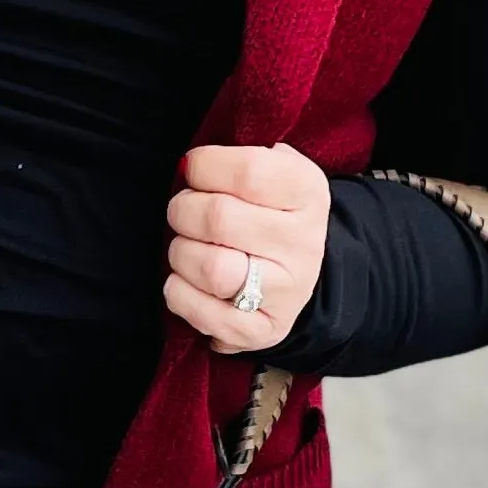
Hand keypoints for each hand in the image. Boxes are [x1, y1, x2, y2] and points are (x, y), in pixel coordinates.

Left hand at [165, 144, 331, 355]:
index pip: (248, 171)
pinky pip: (201, 311)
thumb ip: (246, 157)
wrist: (304, 277)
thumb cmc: (273, 215)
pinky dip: (179, 293)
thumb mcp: (279, 173)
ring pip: (211, 268)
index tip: (196, 171)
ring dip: (181, 253)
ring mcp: (285, 292)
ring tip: (186, 247)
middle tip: (183, 211)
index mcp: (308, 195)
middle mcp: (302, 244)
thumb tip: (194, 164)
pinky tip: (186, 281)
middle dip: (183, 210)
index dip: (206, 167)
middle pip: (218, 218)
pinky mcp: (261, 330)